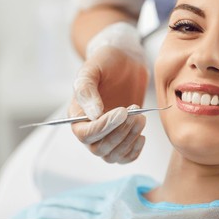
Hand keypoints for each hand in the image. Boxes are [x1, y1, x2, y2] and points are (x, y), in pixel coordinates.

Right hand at [69, 46, 148, 161]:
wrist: (124, 61)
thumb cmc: (106, 62)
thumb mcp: (92, 69)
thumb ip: (87, 90)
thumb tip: (93, 115)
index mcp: (77, 115)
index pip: (85, 134)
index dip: (104, 127)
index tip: (122, 111)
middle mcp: (90, 129)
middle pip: (99, 149)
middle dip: (120, 133)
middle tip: (135, 114)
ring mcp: (106, 135)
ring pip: (113, 155)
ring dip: (129, 140)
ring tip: (141, 119)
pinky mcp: (122, 136)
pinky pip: (125, 157)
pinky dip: (134, 151)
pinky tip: (141, 135)